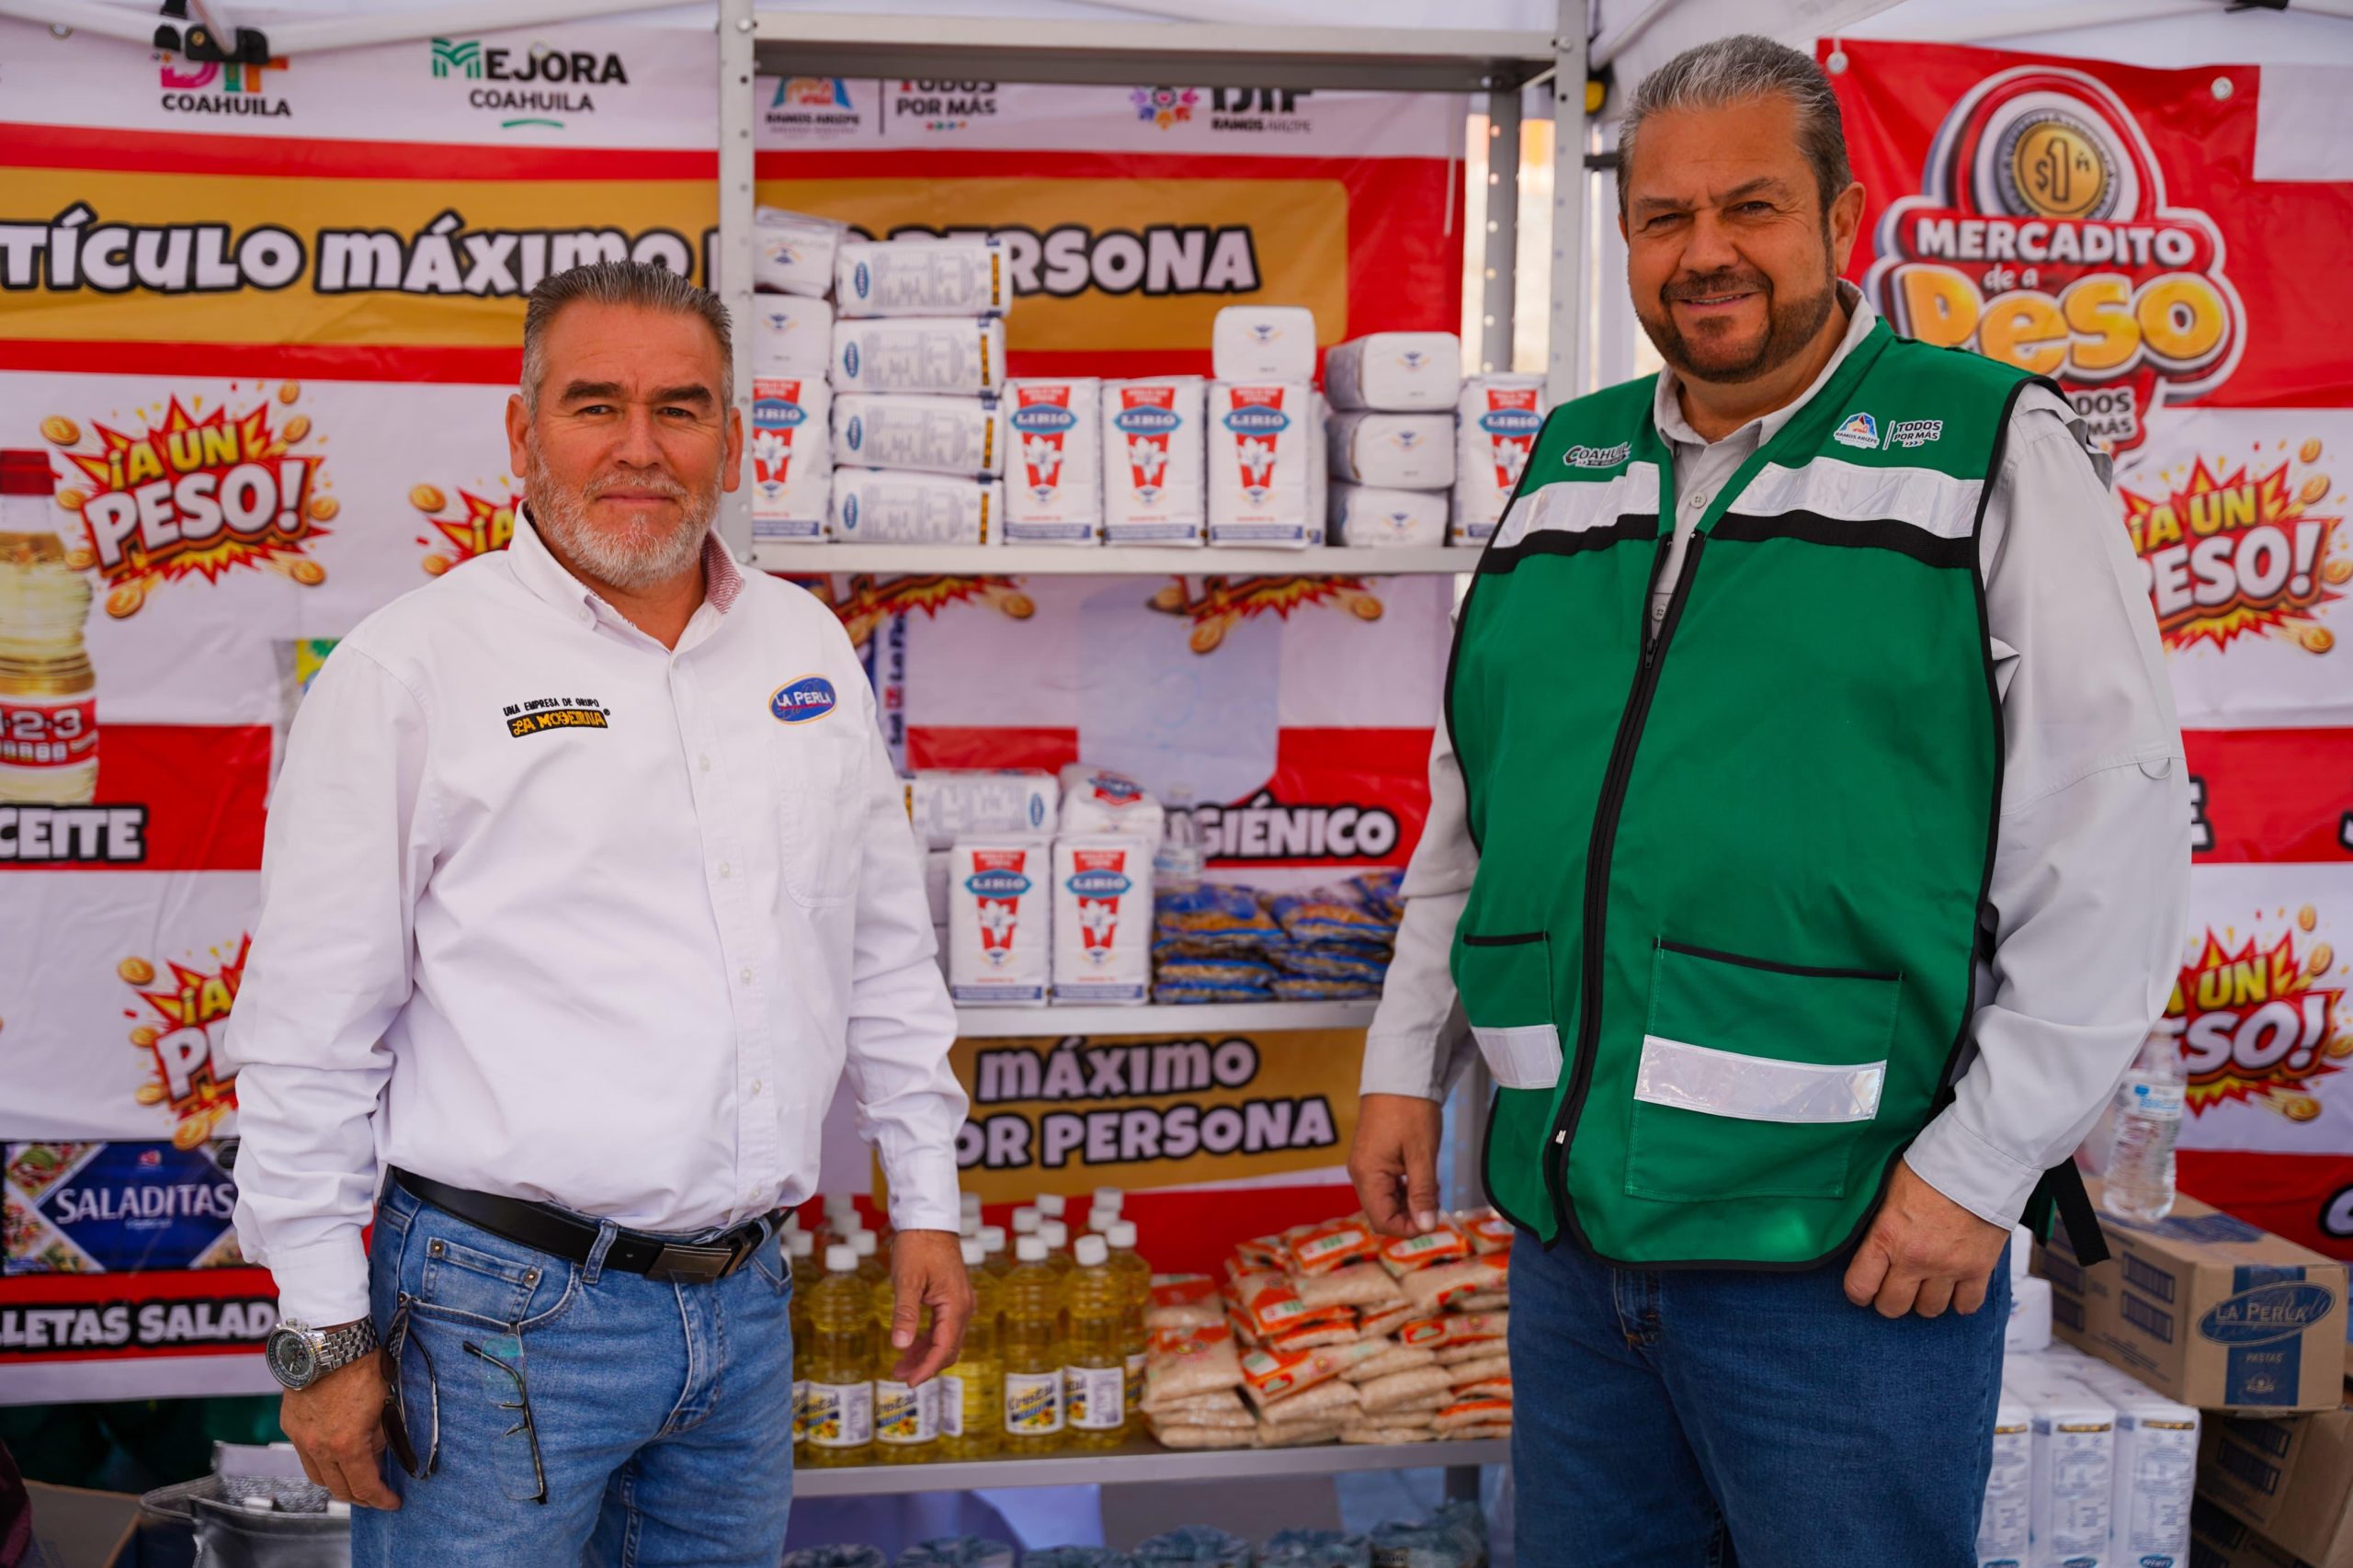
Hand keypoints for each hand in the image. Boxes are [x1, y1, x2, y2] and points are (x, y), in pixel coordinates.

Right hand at [280, 1345, 400, 1509]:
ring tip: (355, 1479)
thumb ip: (382, 1435)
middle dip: (360, 1496)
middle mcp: (319, 1447)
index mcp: (347, 1444)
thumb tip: (379, 1453)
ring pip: (317, 1476)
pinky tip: (335, 1456)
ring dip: (337, 1482)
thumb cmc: (361, 1366)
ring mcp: (301, 1437)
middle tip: (376, 1495)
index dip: (381, 1499)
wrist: (328, 1343)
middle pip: (338, 1488)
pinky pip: (305, 1455)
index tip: (392, 1502)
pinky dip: (321, 1462)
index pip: (365, 1486)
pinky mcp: (290, 1425)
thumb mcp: (386, 1403)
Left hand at [886, 1229, 973, 1385]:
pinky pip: (944, 1326)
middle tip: (901, 1376)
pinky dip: (928, 1339)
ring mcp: (960, 1302)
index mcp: (956, 1305)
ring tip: (901, 1366)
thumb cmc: (918, 1246)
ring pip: (946, 1339)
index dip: (927, 1368)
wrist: (929, 1220)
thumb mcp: (907, 1281)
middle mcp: (964, 1306)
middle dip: (926, 1365)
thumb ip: (905, 1314)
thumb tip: (900, 1346)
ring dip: (926, 1354)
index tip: (909, 1382)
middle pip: (949, 1348)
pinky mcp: (953, 1297)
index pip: (944, 1348)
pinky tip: (911, 1345)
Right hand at [1348, 1092, 1445, 1239]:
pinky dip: (1406, 1187)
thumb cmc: (1411, 1110)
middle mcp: (1361, 1174)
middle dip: (1411, 1214)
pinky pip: (1387, 1185)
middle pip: (1382, 1214)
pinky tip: (1423, 1175)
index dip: (1409, 1228)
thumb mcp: (1422, 1154)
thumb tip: (1426, 1227)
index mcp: (1368, 1175)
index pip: (1382, 1222)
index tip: (1434, 1218)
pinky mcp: (1373, 1157)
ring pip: (1386, 1200)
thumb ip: (1422, 1193)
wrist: (1400, 1074)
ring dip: (1411, 1201)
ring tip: (1432, 1183)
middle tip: (1436, 1196)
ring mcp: (1365, 1165)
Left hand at [1844, 1159, 2010, 1319]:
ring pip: (1929, 1310)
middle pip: (1893, 1306)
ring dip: (1925, 1300)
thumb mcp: (1886, 1190)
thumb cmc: (1927, 1170)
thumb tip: (1861, 1243)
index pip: (1860, 1286)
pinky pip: (1967, 1306)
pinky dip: (1960, 1301)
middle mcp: (1915, 1258)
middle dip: (1890, 1300)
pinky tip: (1954, 1288)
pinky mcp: (1978, 1269)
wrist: (1976, 1163)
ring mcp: (1948, 1267)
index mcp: (1886, 1236)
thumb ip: (1875, 1222)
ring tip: (1925, 1284)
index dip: (1858, 1292)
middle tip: (1894, 1287)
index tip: (1863, 1289)